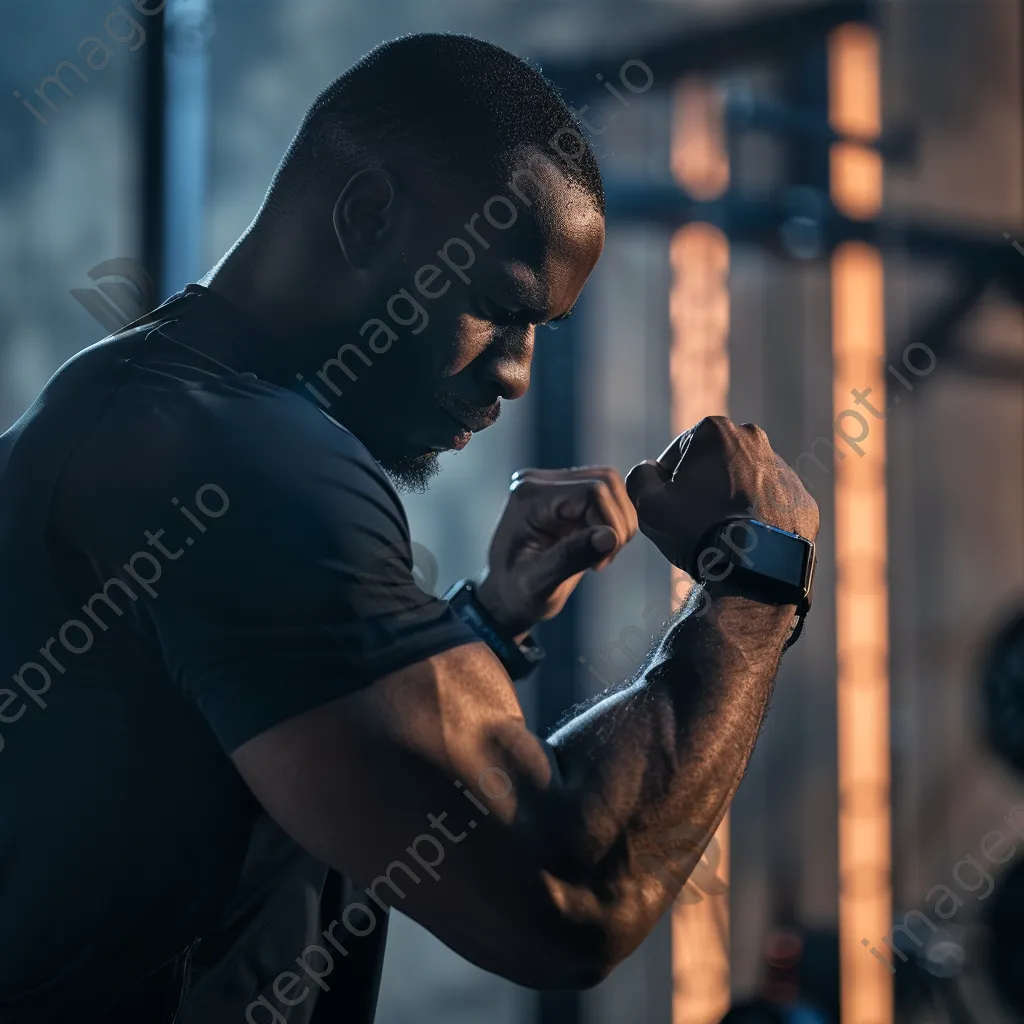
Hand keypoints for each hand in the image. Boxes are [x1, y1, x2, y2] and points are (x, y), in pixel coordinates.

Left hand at [476, 467, 638, 636]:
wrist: (506, 595)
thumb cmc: (515, 593)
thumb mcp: (537, 583)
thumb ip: (571, 557)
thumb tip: (610, 536)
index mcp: (528, 498)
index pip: (592, 491)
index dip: (609, 523)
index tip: (601, 560)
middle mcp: (539, 483)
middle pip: (605, 482)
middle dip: (616, 523)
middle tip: (602, 559)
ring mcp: (554, 485)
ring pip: (611, 486)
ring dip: (618, 523)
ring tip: (599, 555)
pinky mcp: (568, 495)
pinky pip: (607, 496)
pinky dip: (614, 522)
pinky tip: (597, 547)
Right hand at [624, 417, 818, 574]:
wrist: (753, 570)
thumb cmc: (697, 530)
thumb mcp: (648, 504)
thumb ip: (639, 476)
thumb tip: (649, 470)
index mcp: (715, 431)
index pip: (677, 452)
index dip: (667, 481)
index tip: (670, 506)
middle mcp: (755, 439)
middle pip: (713, 463)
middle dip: (702, 486)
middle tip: (693, 520)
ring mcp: (784, 468)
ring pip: (744, 482)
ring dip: (730, 500)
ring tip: (720, 534)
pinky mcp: (802, 498)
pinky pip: (771, 504)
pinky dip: (757, 517)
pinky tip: (746, 541)